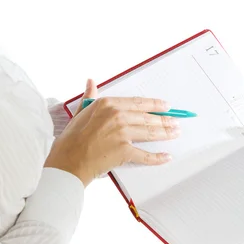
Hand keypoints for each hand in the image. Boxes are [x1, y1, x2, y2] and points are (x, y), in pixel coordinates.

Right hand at [44, 79, 179, 186]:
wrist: (68, 161)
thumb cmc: (71, 139)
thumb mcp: (80, 112)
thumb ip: (89, 97)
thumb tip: (91, 82)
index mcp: (107, 104)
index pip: (137, 102)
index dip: (154, 104)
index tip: (165, 106)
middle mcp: (117, 116)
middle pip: (147, 117)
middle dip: (164, 120)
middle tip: (176, 121)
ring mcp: (122, 133)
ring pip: (150, 132)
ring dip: (165, 133)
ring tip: (175, 133)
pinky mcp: (124, 151)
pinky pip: (145, 155)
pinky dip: (157, 158)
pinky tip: (166, 157)